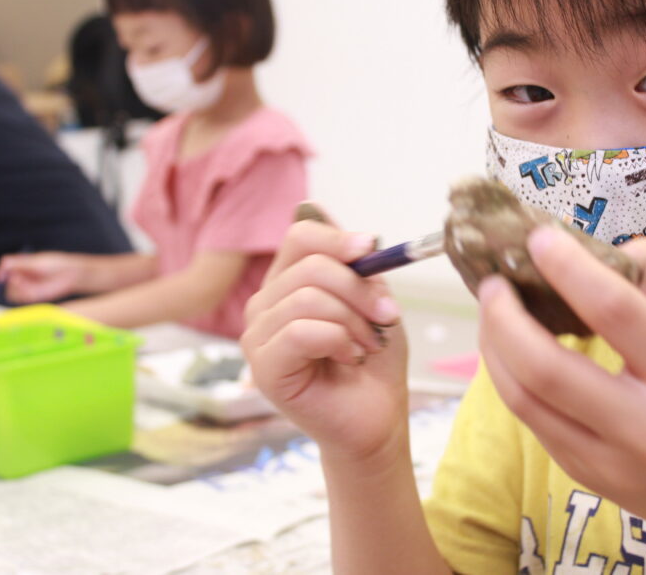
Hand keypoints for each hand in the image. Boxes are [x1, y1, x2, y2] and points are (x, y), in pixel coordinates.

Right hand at [0, 252, 86, 303]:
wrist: (69, 274)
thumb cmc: (54, 264)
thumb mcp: (36, 262)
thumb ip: (19, 263)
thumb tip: (2, 262)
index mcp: (20, 265)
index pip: (4, 270)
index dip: (0, 273)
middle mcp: (21, 277)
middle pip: (6, 283)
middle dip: (9, 282)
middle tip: (16, 278)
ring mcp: (26, 287)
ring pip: (12, 293)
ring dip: (15, 289)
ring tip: (24, 282)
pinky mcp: (33, 295)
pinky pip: (22, 298)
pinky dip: (23, 294)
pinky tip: (30, 288)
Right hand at [241, 213, 408, 462]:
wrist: (377, 417)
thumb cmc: (374, 362)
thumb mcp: (373, 302)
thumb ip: (358, 268)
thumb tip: (349, 228)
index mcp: (289, 283)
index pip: (300, 237)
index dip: (337, 237)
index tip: (373, 248)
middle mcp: (265, 305)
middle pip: (310, 266)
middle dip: (359, 288)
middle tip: (388, 315)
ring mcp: (258, 336)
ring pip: (308, 298)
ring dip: (353, 320)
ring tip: (368, 343)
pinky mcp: (263, 367)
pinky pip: (301, 331)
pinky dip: (337, 340)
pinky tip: (349, 358)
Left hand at [476, 224, 645, 534]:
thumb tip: (590, 245)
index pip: (615, 311)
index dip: (568, 267)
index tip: (538, 237)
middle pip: (546, 366)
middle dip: (504, 317)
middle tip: (492, 281)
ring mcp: (609, 458)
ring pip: (524, 399)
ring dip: (494, 347)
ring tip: (491, 310)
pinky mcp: (583, 474)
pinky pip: (531, 420)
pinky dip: (509, 377)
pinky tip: (507, 348)